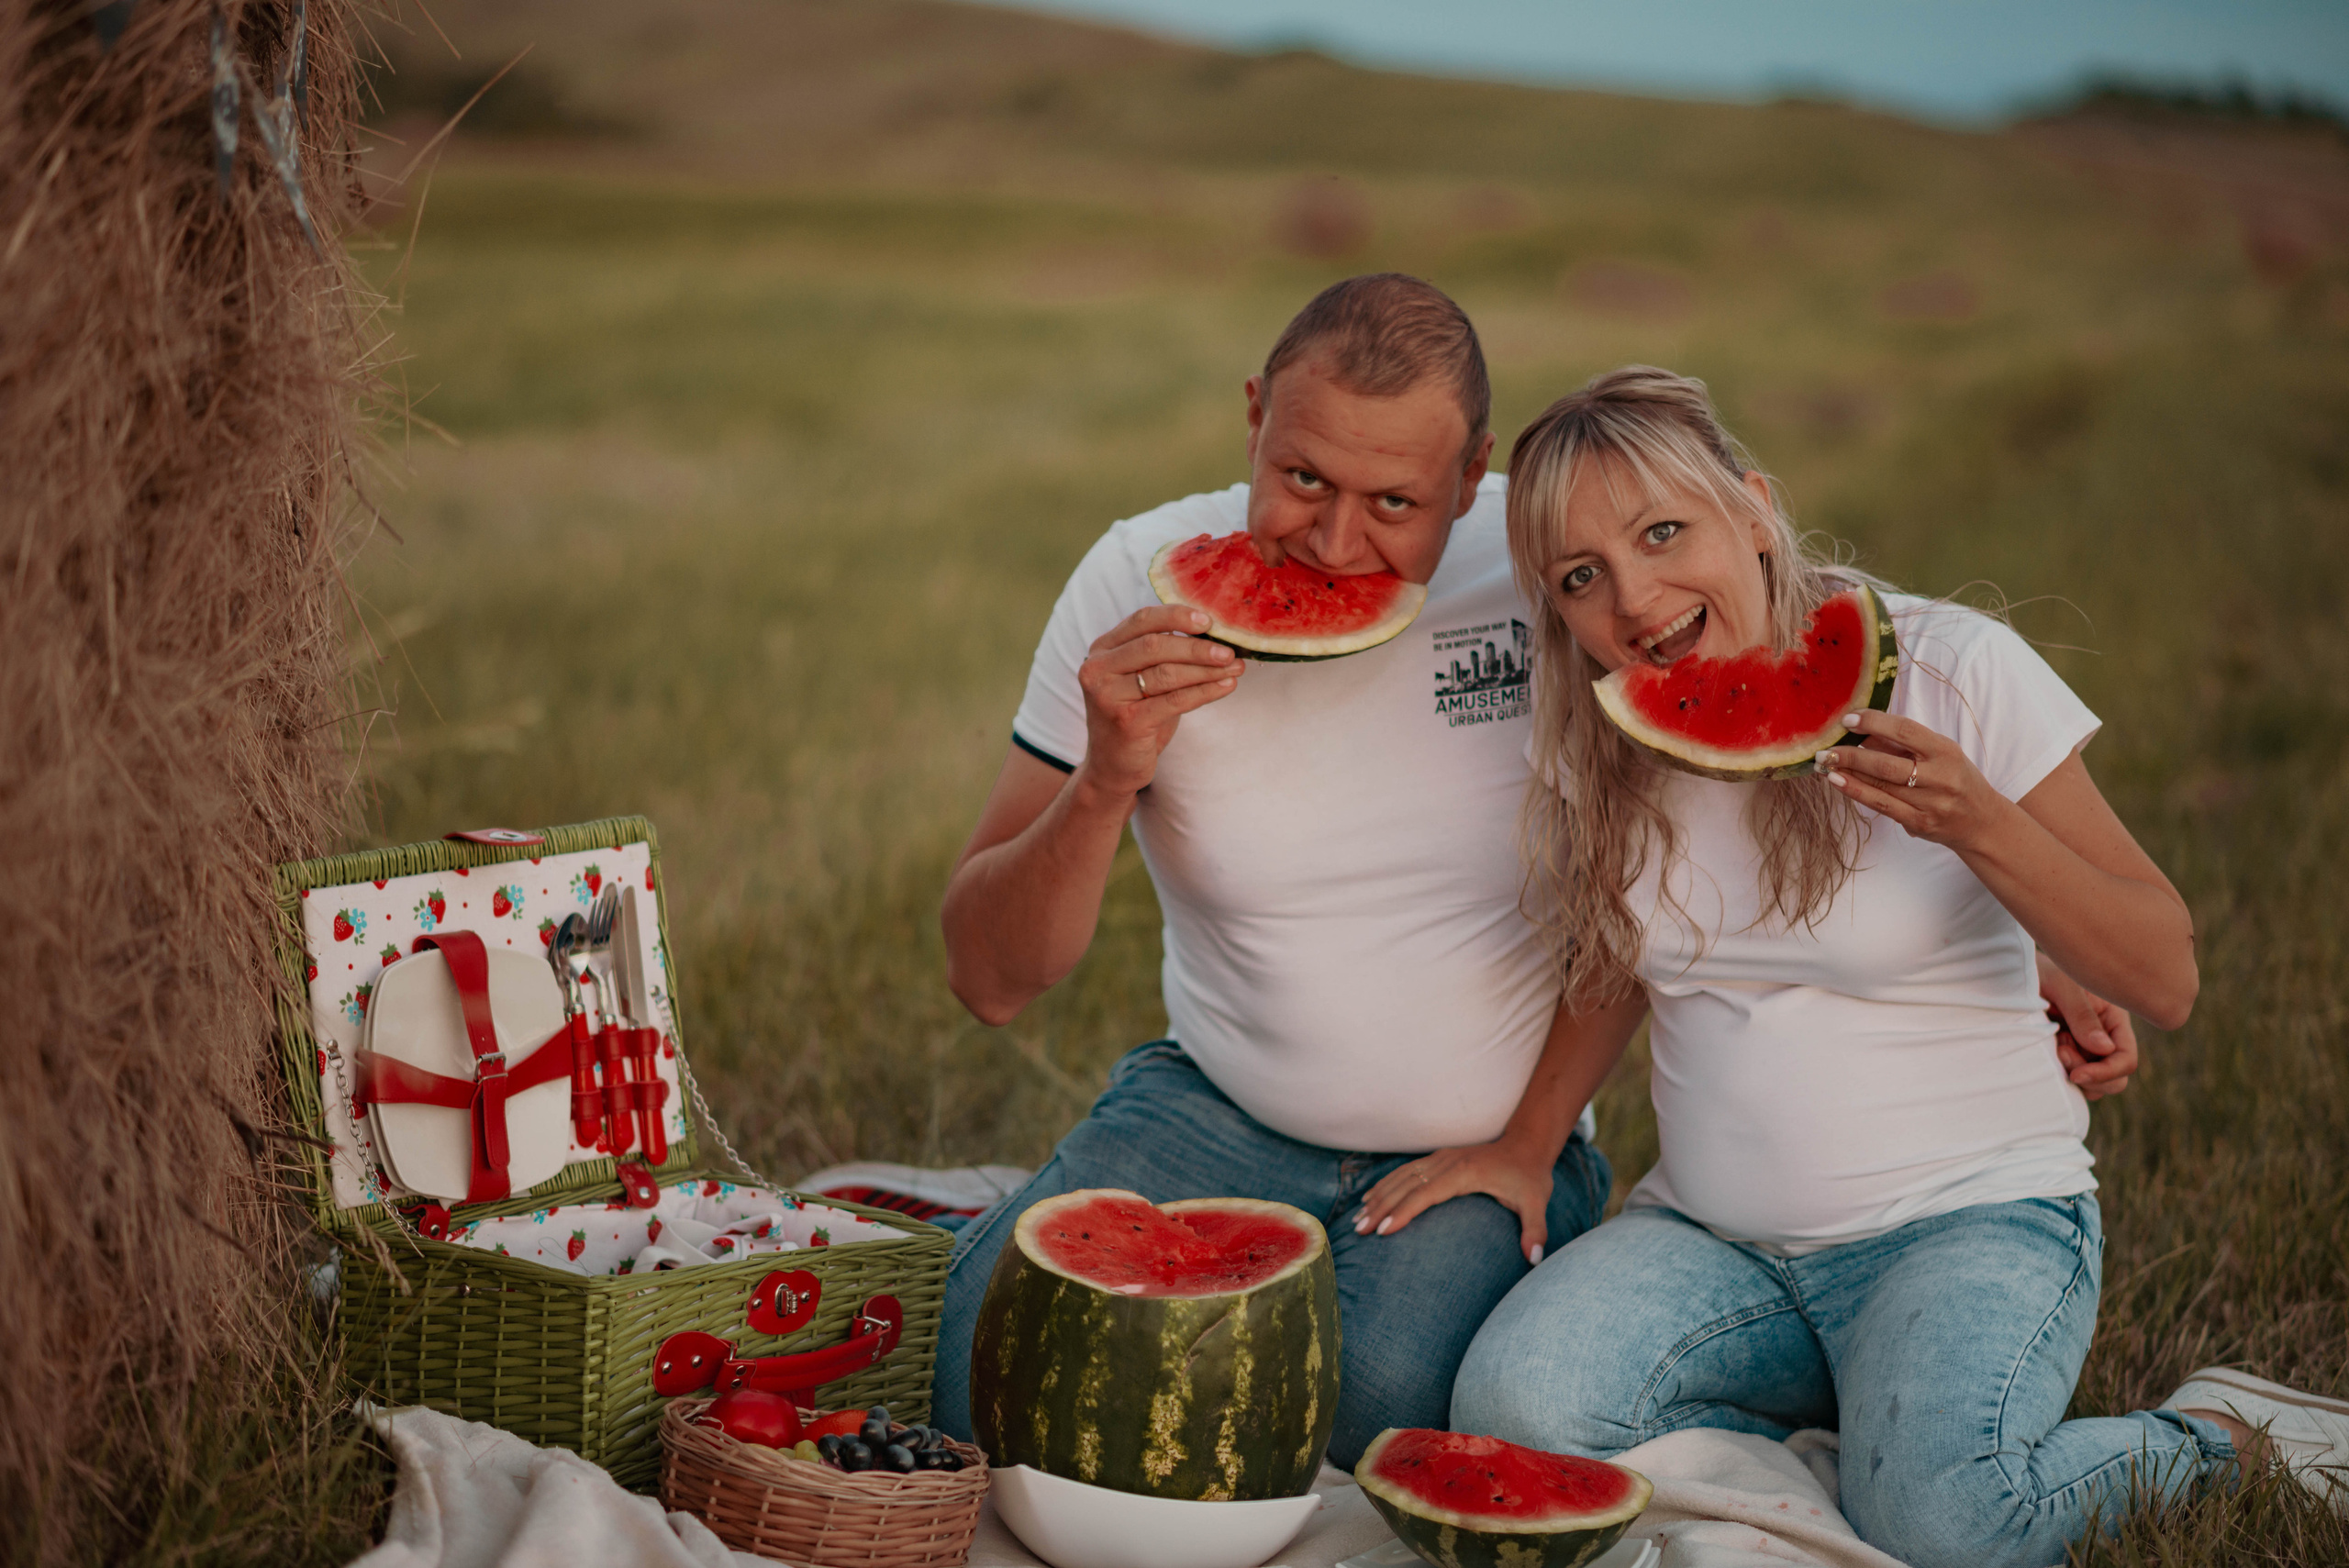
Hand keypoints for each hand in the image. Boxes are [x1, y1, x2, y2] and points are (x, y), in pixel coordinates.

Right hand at [1074, 606, 1241, 796]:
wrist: (1113, 766)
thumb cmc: (1135, 716)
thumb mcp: (1142, 680)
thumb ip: (1163, 655)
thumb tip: (1215, 636)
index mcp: (1102, 649)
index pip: (1141, 620)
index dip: (1177, 616)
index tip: (1210, 620)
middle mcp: (1098, 669)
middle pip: (1154, 645)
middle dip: (1197, 647)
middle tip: (1229, 650)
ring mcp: (1109, 696)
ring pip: (1166, 673)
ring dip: (1206, 670)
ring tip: (1235, 668)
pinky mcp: (1126, 722)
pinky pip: (1174, 701)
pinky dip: (1204, 692)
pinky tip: (1225, 686)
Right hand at [1353, 1138, 1556, 1264]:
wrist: (1526, 1145)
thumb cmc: (1530, 1177)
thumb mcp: (1537, 1202)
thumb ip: (1535, 1229)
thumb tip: (1534, 1258)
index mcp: (1465, 1172)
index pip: (1427, 1193)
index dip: (1404, 1211)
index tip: (1384, 1230)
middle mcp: (1447, 1162)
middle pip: (1406, 1185)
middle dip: (1381, 1208)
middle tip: (1360, 1231)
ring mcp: (1440, 1158)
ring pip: (1401, 1177)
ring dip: (1378, 1196)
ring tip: (1358, 1219)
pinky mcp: (1437, 1159)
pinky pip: (1405, 1171)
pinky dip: (1385, 1185)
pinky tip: (1370, 1198)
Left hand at [1816, 711, 2005, 850]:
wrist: (1981, 821)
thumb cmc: (1955, 778)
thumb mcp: (1939, 753)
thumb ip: (1904, 744)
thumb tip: (1862, 730)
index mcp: (1946, 751)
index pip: (1905, 731)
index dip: (1874, 722)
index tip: (1848, 719)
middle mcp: (1940, 777)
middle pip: (1887, 763)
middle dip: (1851, 754)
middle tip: (1826, 748)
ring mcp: (1930, 803)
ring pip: (1880, 785)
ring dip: (1848, 773)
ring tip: (1825, 763)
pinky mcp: (1919, 823)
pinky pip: (1881, 805)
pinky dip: (1856, 791)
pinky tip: (1837, 782)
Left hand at [2038, 953, 2138, 1099]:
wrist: (2019, 975)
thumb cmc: (2043, 972)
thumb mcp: (2063, 986)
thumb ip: (2082, 1015)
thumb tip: (2106, 1049)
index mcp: (2114, 1020)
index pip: (2126, 1059)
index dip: (2106, 1073)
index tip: (2076, 1074)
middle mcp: (2106, 1037)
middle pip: (2116, 1079)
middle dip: (2089, 1076)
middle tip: (2060, 1051)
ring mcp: (2087, 1050)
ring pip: (2095, 1085)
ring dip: (2075, 1075)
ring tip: (2055, 1047)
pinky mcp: (2069, 1056)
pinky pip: (2074, 1079)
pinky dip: (2062, 1075)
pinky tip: (2049, 1051)